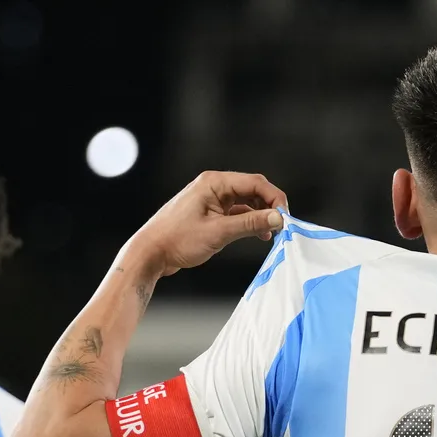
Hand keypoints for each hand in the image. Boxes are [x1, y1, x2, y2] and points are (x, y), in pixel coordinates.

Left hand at [132, 171, 288, 275]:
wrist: (151, 253)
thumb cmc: (177, 240)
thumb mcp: (219, 232)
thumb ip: (251, 224)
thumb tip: (278, 218)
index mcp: (214, 182)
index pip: (255, 183)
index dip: (275, 199)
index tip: (285, 218)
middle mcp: (214, 186)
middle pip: (254, 190)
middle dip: (270, 206)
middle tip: (282, 226)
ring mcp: (212, 199)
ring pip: (248, 202)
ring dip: (262, 215)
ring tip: (271, 233)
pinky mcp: (211, 212)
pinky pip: (238, 212)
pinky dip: (251, 222)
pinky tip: (259, 235)